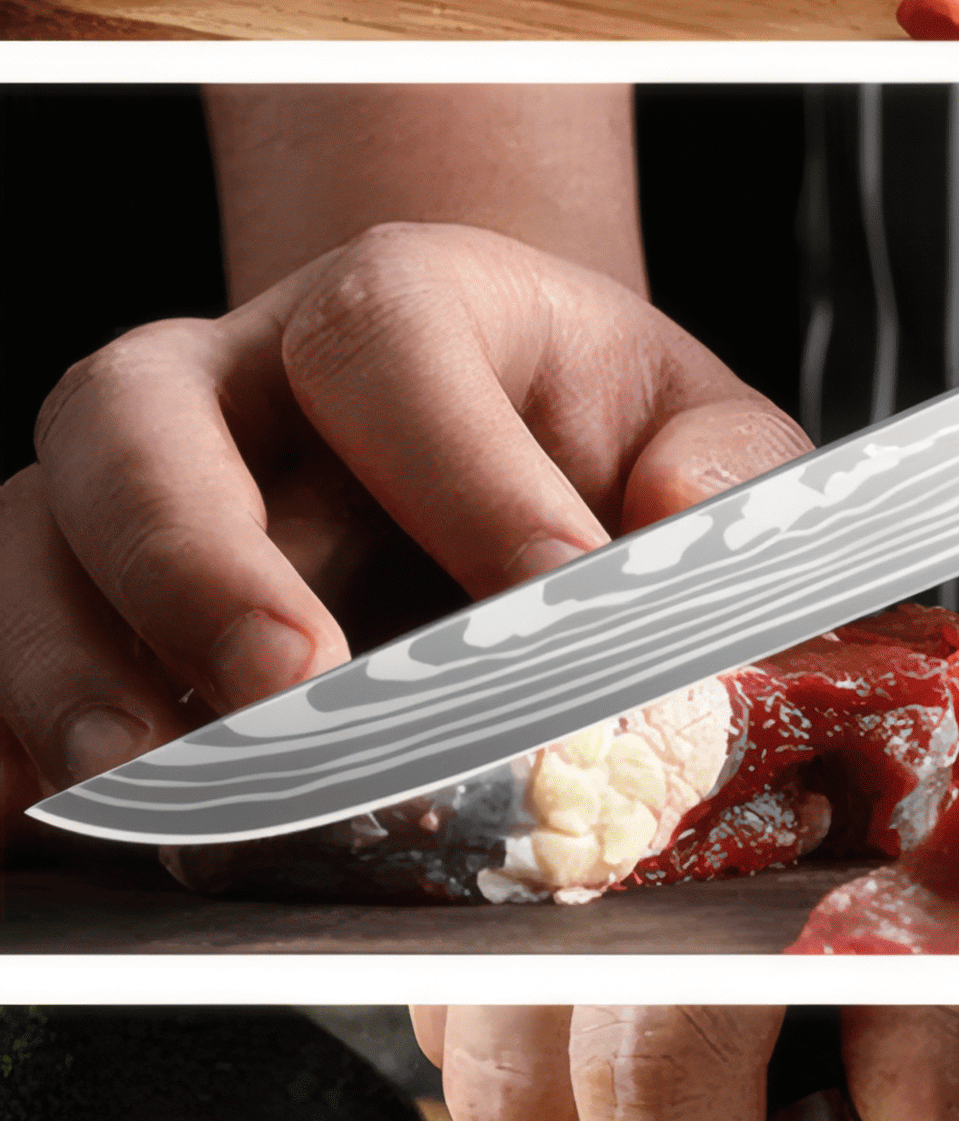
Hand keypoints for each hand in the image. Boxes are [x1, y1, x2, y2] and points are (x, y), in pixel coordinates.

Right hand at [0, 221, 805, 821]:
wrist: (494, 443)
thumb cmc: (589, 436)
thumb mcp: (691, 426)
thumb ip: (726, 466)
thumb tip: (683, 514)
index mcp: (394, 300)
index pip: (388, 342)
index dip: (460, 466)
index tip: (545, 591)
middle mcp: (226, 373)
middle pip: (140, 419)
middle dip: (201, 557)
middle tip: (289, 683)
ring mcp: (120, 482)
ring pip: (32, 533)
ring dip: (74, 664)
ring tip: (144, 782)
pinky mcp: (63, 592)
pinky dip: (5, 733)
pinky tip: (36, 820)